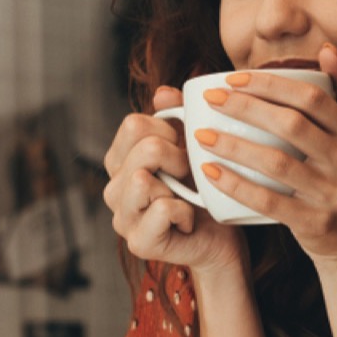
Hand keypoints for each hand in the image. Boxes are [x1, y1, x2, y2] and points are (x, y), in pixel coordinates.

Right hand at [102, 86, 244, 272]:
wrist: (222, 238)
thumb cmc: (205, 191)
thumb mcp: (191, 147)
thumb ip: (176, 117)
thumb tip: (163, 94)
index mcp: (120, 162)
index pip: (133, 124)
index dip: (168, 131)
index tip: (184, 149)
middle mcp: (113, 189)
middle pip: (143, 149)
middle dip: (178, 158)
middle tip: (189, 178)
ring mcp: (122, 218)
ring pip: (143, 179)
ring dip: (178, 186)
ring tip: (186, 198)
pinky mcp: (138, 242)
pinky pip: (162, 209)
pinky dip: (185, 212)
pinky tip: (187, 221)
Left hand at [193, 45, 336, 263]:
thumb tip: (326, 49)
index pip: (311, 97)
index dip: (270, 84)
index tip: (232, 78)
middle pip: (291, 124)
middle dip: (245, 107)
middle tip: (211, 100)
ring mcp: (335, 193)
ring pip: (277, 162)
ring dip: (234, 146)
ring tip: (201, 134)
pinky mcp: (316, 223)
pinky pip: (270, 202)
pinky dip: (237, 186)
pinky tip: (210, 172)